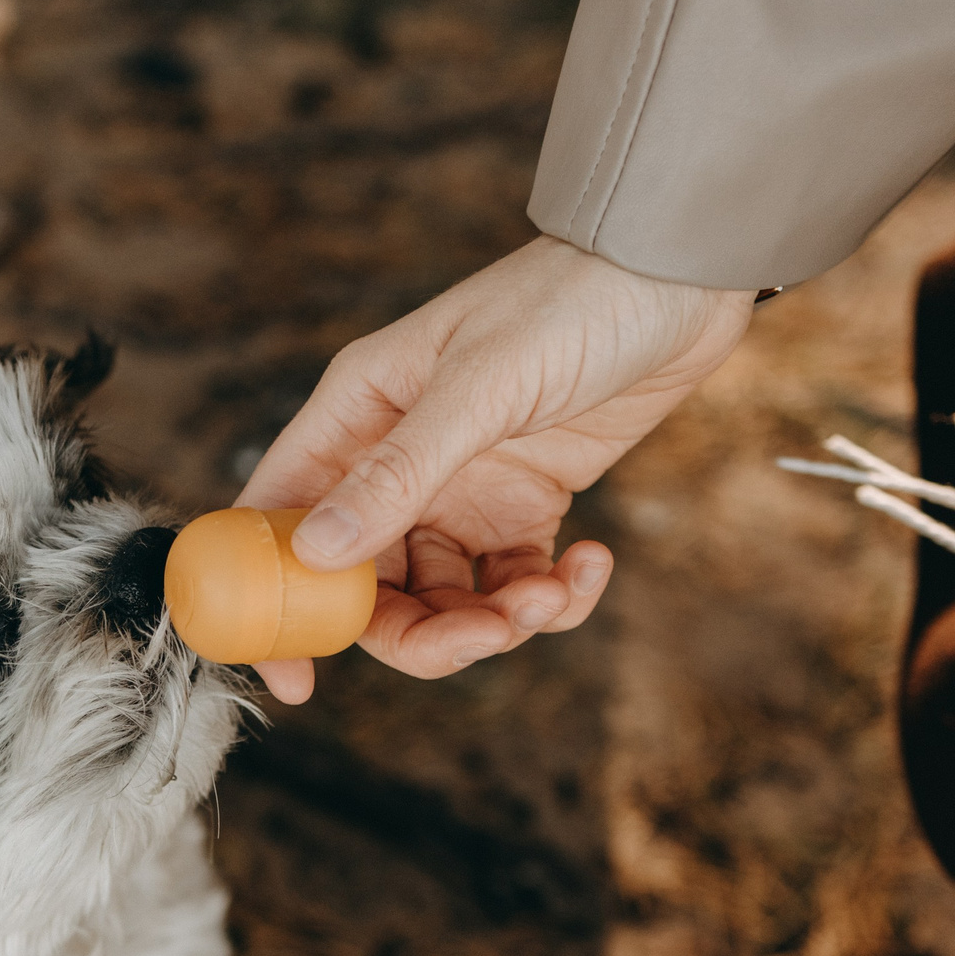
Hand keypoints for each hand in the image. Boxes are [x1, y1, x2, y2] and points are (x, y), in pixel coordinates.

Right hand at [236, 235, 751, 701]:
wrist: (675, 274)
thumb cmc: (567, 302)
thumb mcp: (480, 386)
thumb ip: (399, 473)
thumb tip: (317, 552)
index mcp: (356, 416)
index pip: (283, 521)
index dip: (279, 608)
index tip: (296, 681)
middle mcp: (397, 459)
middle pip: (371, 586)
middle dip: (421, 631)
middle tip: (481, 637)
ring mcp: (463, 486)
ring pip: (446, 599)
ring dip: (496, 620)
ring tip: (549, 595)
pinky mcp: (528, 502)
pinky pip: (516, 583)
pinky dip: (552, 596)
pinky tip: (591, 561)